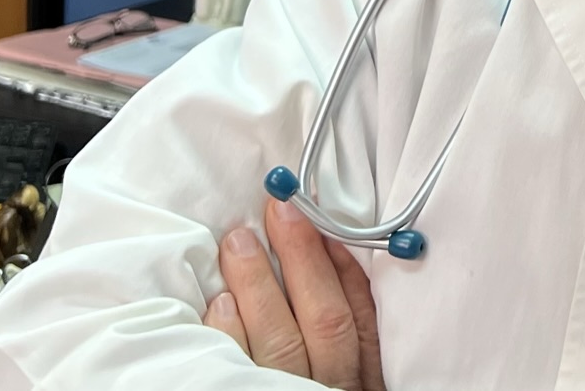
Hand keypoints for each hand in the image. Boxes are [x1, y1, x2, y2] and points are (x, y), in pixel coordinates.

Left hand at [204, 198, 384, 388]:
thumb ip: (347, 331)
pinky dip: (230, 337)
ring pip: (281, 344)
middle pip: (323, 321)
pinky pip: (239, 376)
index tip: (320, 221)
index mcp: (364, 380)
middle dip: (300, 260)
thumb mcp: (353, 376)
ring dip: (258, 286)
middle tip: (277, 211)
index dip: (341, 265)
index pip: (359, 315)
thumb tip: (327, 259)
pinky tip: (219, 304)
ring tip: (238, 241)